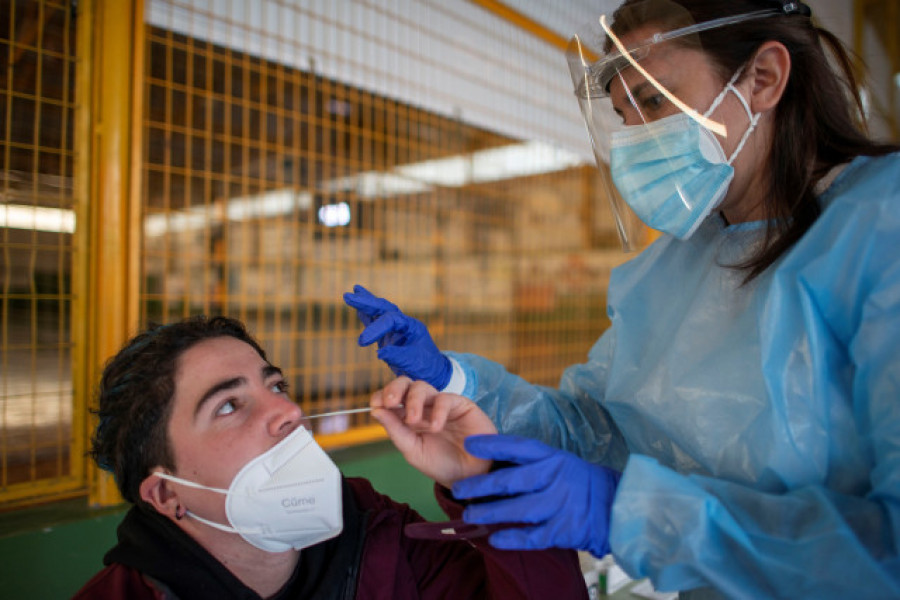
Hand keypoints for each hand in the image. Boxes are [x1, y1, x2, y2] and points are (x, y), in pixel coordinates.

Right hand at [343, 285, 451, 388]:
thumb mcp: (413, 363)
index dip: (375, 329)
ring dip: (366, 303)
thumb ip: (398, 356)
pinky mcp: (390, 337)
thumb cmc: (426, 367)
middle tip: (349, 295)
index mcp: (411, 326)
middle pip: (384, 307)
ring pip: (380, 312)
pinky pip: (377, 322)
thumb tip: (380, 353)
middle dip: (367, 301)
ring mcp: (396, 329)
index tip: (362, 342)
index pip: (390, 320)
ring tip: (352, 293)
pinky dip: (367, 315)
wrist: (433, 373)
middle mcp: (403, 324)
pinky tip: (359, 310)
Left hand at [371, 377, 496, 488]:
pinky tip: (436, 427)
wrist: (470, 477)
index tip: (375, 405)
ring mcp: (441, 404)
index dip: (381, 396)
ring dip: (413, 400)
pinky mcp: (461, 404)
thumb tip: (375, 411)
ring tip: (413, 420)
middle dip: (394, 389)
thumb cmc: (442, 464)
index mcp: (408, 417)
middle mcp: (424, 407)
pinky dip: (437, 411)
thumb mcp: (412, 450)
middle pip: (405, 384)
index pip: (391, 397)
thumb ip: (395, 431)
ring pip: (422, 387)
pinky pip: (445, 398)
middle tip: (389, 402)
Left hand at [452, 434, 619, 557]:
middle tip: (458, 489)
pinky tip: (495, 539)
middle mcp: (553, 478)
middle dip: (481, 485)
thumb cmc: (578, 481)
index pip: (518, 447)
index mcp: (552, 457)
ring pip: (517, 510)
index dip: (492, 445)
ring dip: (490, 513)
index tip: (469, 445)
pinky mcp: (562, 529)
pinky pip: (532, 536)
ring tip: (469, 515)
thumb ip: (531, 463)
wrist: (615, 506)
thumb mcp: (559, 462)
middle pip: (511, 481)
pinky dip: (512, 538)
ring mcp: (558, 504)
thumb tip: (494, 460)